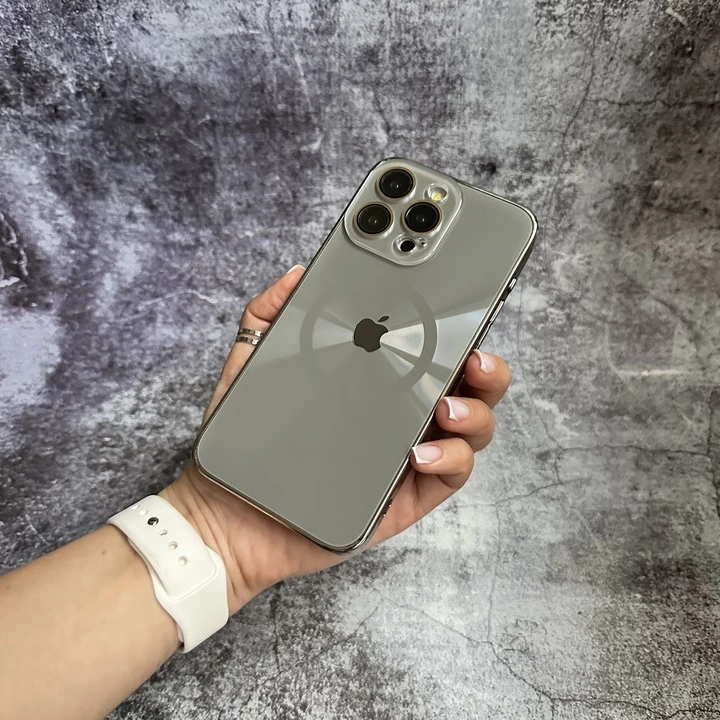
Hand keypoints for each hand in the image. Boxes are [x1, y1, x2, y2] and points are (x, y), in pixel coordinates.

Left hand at [162, 266, 511, 612]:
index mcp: (380, 382)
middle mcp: (402, 416)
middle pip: (468, 389)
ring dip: (475, 415)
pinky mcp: (402, 499)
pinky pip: (447, 478)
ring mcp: (406, 458)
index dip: (457, 328)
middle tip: (474, 358)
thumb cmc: (248, 436)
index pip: (432, 350)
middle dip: (488, 370)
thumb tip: (296, 275)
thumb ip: (270, 314)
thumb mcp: (253, 364)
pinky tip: (420, 451)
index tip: (460, 307)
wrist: (228, 508)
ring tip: (446, 407)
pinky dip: (450, 460)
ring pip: (470, 433)